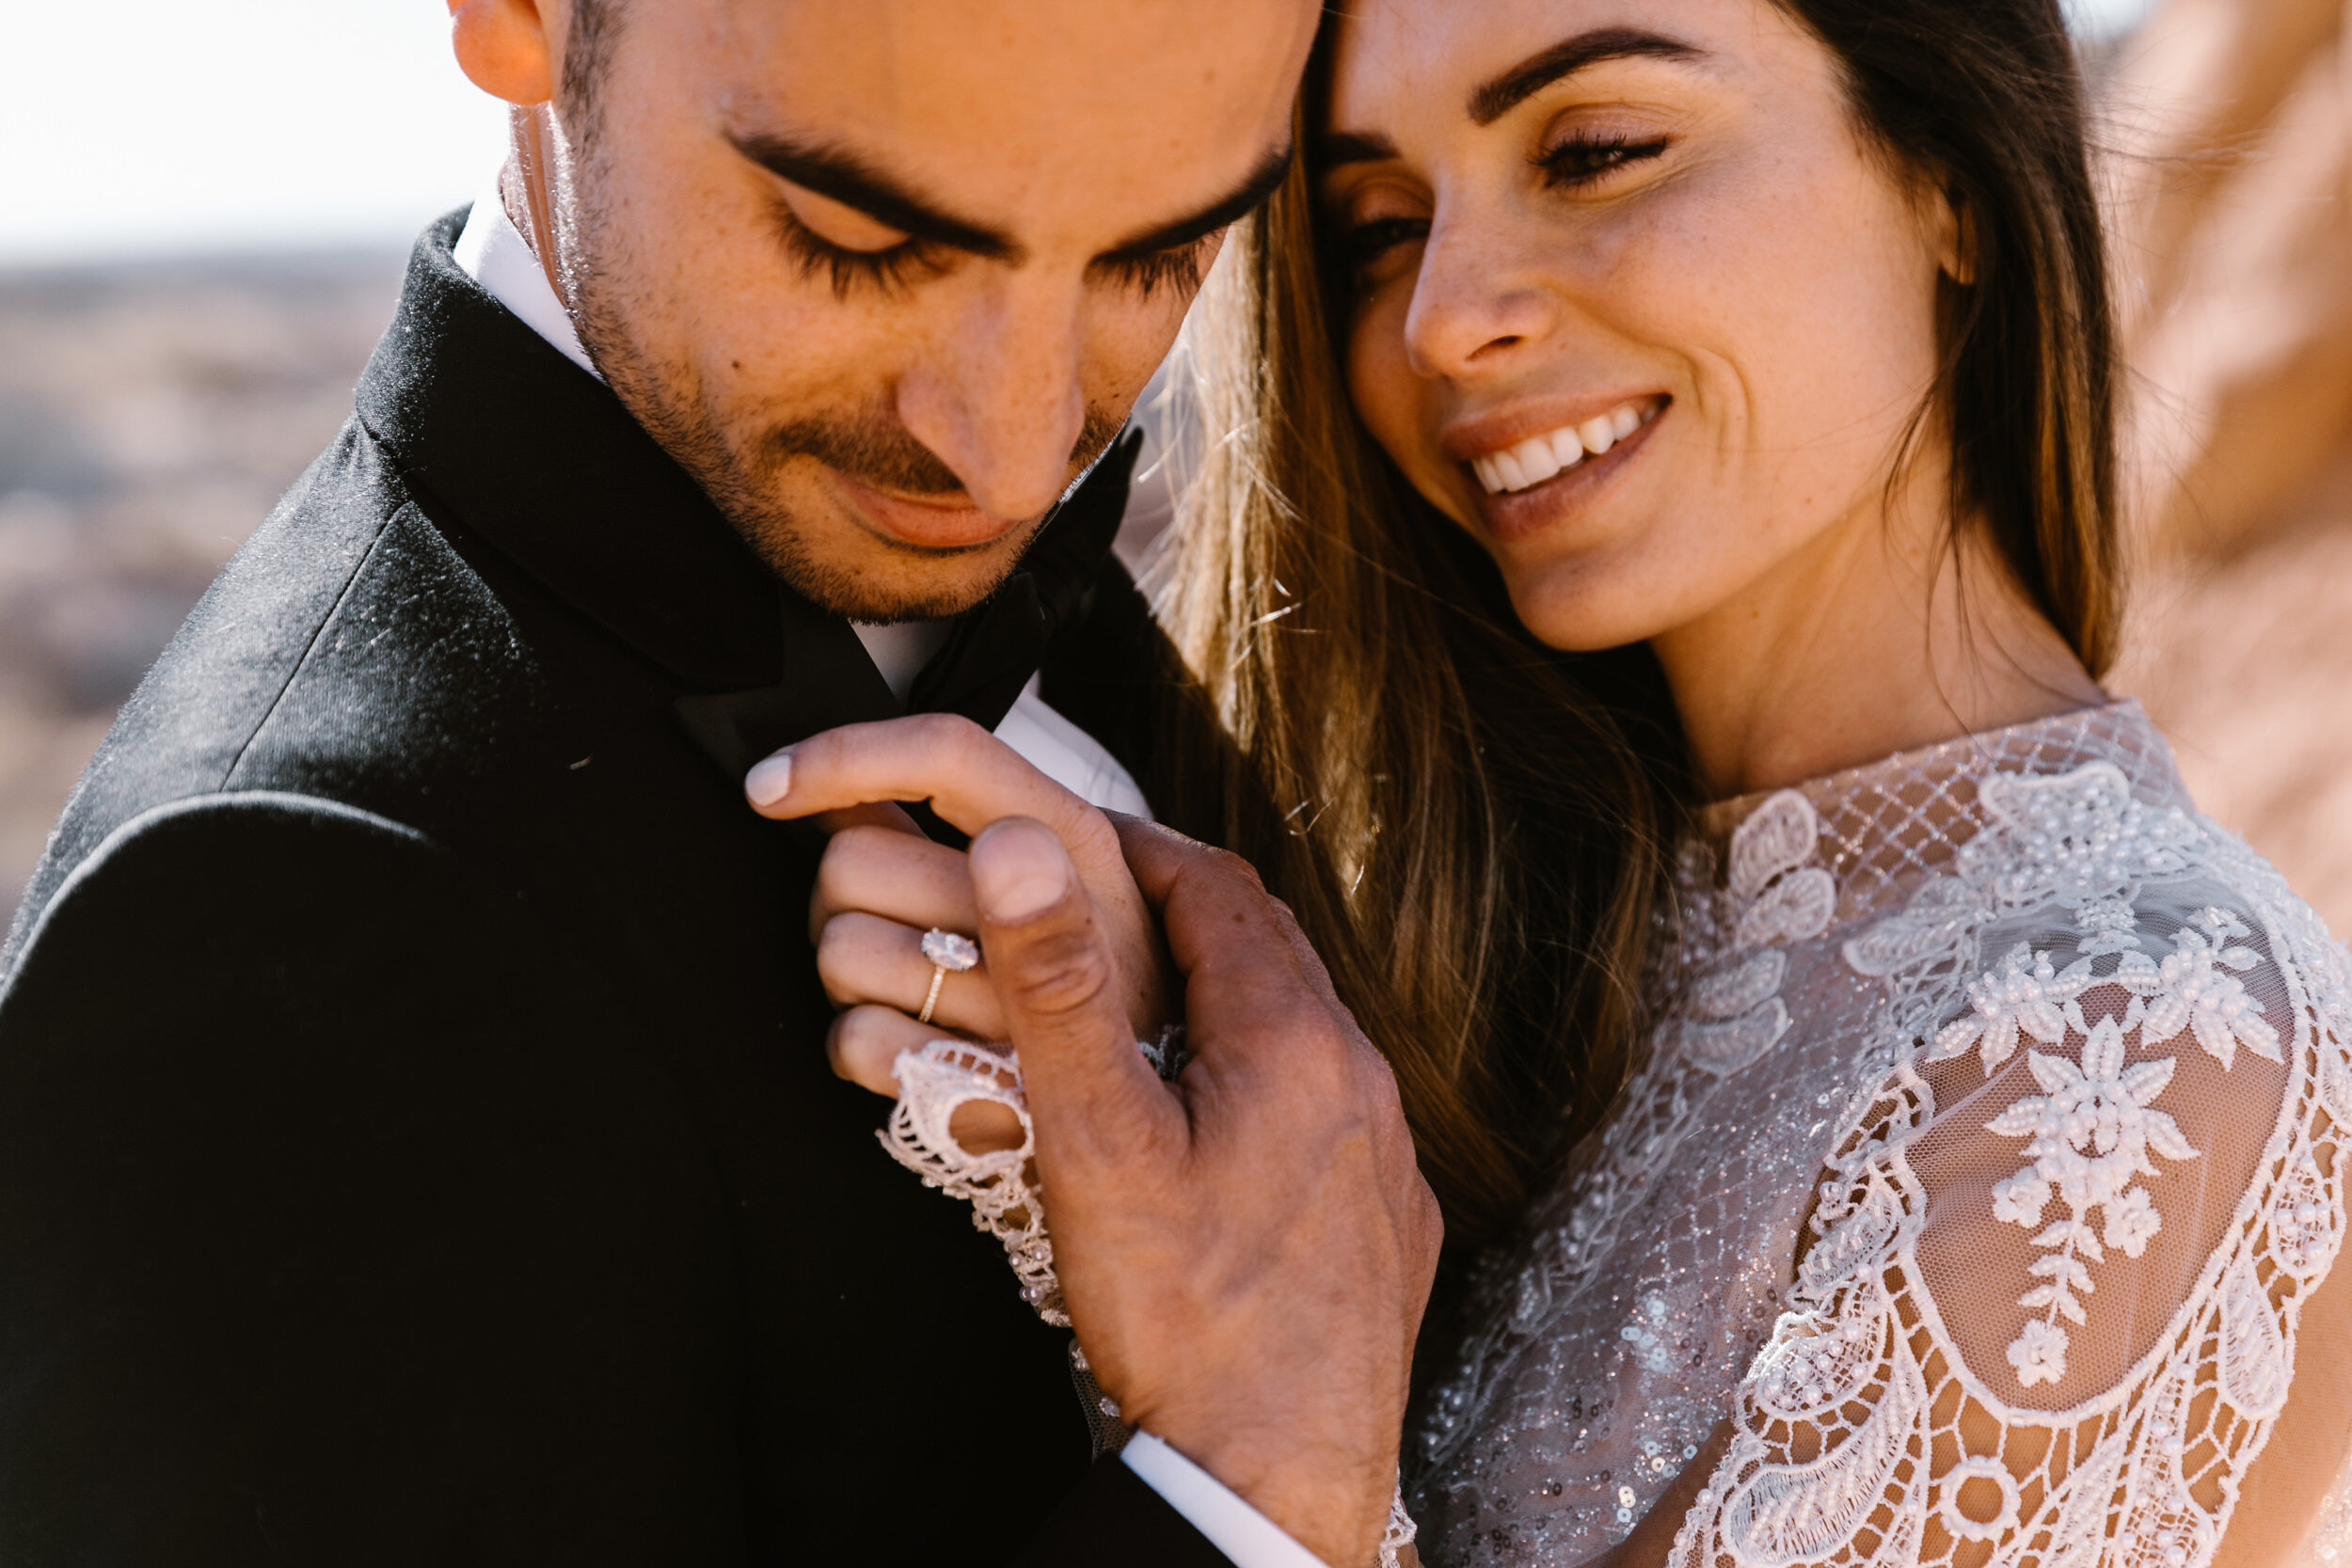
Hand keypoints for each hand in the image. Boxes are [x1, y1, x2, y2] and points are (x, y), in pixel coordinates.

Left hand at [745, 715, 1171, 1141]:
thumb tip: (832, 787)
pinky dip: (861, 1047)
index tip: (770, 784)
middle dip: (841, 897)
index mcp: (1079, 842)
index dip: (843, 754)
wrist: (1159, 1124)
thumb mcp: (1056, 887)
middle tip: (895, 930)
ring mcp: (1029, 1013)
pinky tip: (912, 1047)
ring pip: (839, 949)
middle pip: (854, 859)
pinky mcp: (991, 1097)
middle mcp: (1060, 915)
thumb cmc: (1092, 995)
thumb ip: (944, 829)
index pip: (949, 758)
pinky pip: (851, 1040)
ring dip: (850, 976)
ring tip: (914, 992)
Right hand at [967, 814, 1440, 1567]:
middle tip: (1106, 907)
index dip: (1142, 849)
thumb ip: (1060, 988)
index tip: (1081, 839)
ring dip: (1230, 997)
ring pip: (1305, 1029)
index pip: (1217, 888)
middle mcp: (1361, 1080)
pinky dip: (1271, 1078)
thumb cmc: (1187, 1322)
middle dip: (1186, 916)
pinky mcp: (1391, 1217)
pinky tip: (1218, 1123)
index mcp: (1291, 1041)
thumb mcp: (1098, 1144)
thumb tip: (1025, 849)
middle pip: (1269, 951)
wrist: (1276, 1479)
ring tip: (1149, 1007)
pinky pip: (1332, 1106)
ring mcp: (1386, 1152)